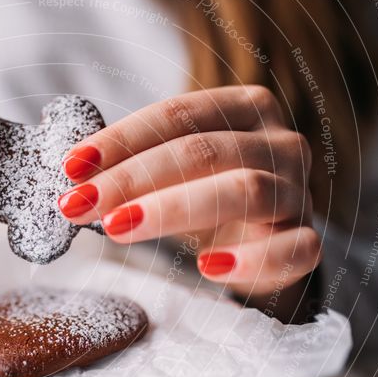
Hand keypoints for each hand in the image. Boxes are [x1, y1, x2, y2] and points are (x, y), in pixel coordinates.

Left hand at [57, 85, 320, 299]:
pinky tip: (206, 267)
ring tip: (117, 228)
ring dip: (173, 209)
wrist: (261, 238)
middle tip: (80, 204)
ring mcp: (296, 192)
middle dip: (133, 177)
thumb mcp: (171, 170)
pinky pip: (293, 250)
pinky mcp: (306, 241)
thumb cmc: (205, 195)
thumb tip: (70, 172)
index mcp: (243, 109)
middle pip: (205, 151)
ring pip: (246, 191)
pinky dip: (251, 259)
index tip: (71, 167)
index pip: (179, 115)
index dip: (121, 139)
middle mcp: (278, 143)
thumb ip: (132, 163)